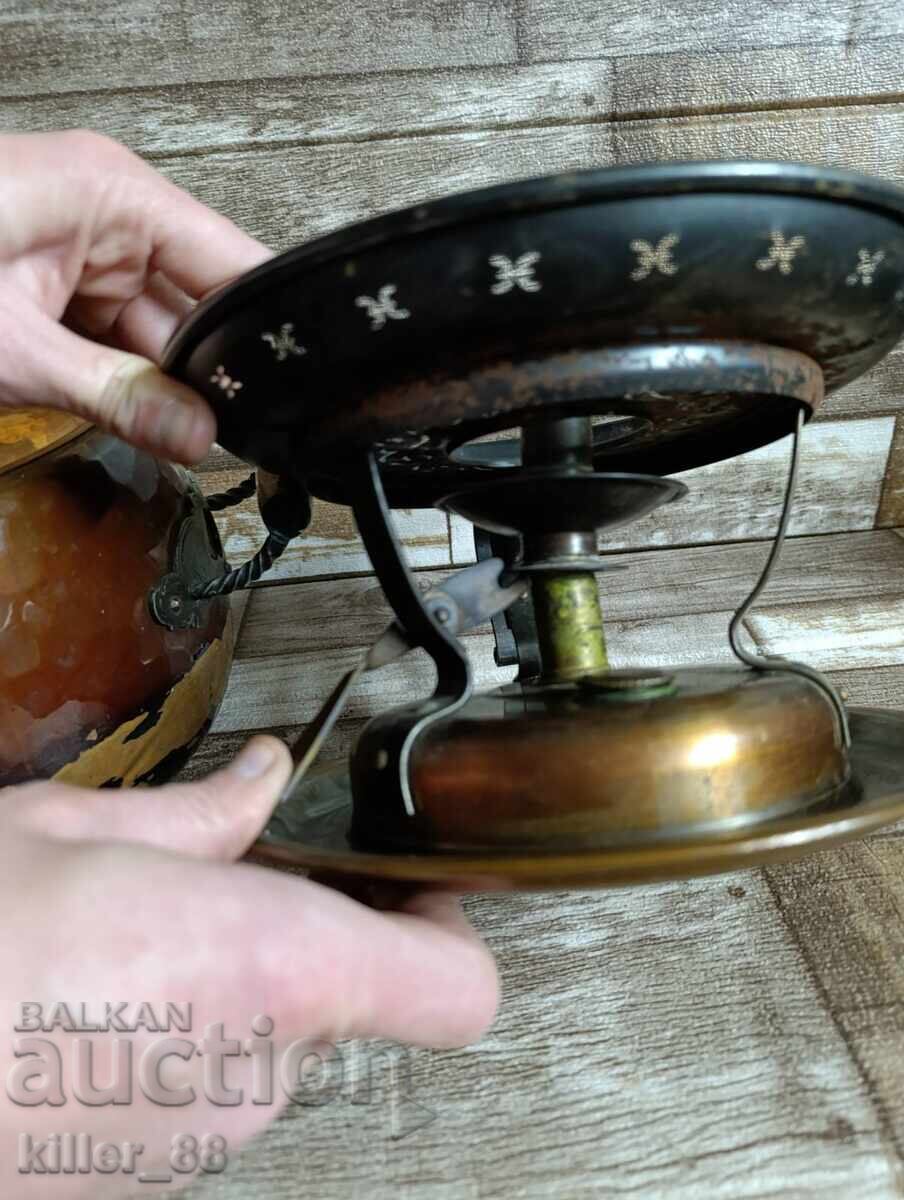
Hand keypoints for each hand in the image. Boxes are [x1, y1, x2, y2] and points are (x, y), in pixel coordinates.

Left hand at [0, 130, 267, 463]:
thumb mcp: (16, 351)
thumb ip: (119, 397)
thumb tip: (199, 436)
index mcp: (112, 197)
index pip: (229, 261)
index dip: (265, 329)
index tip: (295, 392)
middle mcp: (107, 216)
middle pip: (196, 306)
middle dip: (209, 374)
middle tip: (235, 440)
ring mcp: (79, 254)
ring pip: (155, 334)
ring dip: (160, 388)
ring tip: (173, 435)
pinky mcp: (53, 288)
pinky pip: (113, 343)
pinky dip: (121, 384)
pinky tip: (134, 418)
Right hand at [0, 735, 498, 1196]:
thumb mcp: (58, 831)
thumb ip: (191, 815)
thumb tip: (260, 781)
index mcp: (266, 970)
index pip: (452, 986)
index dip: (450, 926)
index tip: (416, 879)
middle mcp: (252, 1079)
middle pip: (346, 997)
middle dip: (300, 930)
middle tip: (228, 872)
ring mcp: (193, 1150)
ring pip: (266, 1044)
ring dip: (224, 982)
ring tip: (123, 932)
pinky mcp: (137, 1186)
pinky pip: (199, 1092)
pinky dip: (170, 1037)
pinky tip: (83, 995)